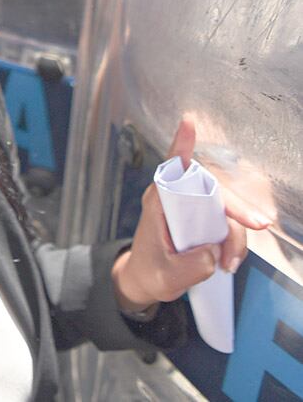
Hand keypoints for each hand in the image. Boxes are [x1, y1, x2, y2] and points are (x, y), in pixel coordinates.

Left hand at [112, 117, 270, 312]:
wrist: (145, 281)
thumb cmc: (150, 272)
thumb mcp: (166, 277)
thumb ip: (191, 266)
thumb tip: (214, 251)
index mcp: (159, 203)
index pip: (171, 168)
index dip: (181, 145)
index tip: (188, 122)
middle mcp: (176, 199)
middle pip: (213, 190)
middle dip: (238, 206)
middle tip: (259, 224)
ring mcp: (192, 209)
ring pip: (225, 210)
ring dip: (235, 236)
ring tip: (227, 264)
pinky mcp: (203, 221)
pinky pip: (227, 223)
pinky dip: (233, 241)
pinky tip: (229, 260)